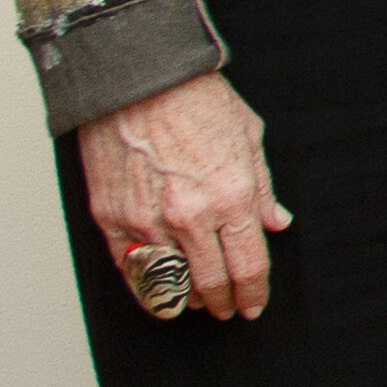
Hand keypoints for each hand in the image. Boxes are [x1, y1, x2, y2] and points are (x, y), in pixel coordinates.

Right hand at [80, 71, 292, 321]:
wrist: (136, 78)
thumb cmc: (195, 100)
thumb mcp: (249, 137)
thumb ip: (262, 187)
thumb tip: (275, 222)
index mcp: (231, 197)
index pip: (248, 266)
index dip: (254, 293)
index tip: (253, 304)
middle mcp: (190, 215)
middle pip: (212, 282)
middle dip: (224, 302)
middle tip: (228, 308)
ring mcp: (147, 220)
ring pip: (170, 283)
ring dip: (187, 300)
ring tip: (197, 302)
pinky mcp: (111, 217)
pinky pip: (130, 270)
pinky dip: (147, 290)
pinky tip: (159, 295)